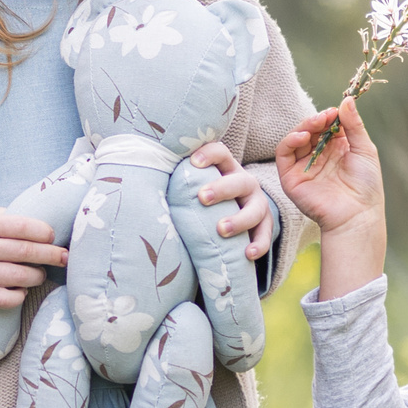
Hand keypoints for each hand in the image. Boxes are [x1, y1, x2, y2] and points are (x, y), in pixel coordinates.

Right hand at [0, 207, 67, 308]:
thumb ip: (6, 215)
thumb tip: (42, 219)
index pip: (22, 226)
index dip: (44, 232)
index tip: (52, 237)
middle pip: (26, 252)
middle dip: (52, 255)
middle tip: (64, 258)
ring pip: (19, 277)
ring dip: (37, 276)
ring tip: (39, 274)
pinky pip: (6, 299)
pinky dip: (20, 295)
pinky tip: (21, 290)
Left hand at [186, 140, 277, 260]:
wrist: (235, 210)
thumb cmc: (205, 197)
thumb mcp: (194, 185)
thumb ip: (178, 183)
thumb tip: (142, 188)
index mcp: (225, 168)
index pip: (221, 153)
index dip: (209, 154)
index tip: (193, 162)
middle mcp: (244, 182)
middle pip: (238, 181)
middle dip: (221, 189)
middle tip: (202, 197)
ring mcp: (257, 202)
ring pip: (255, 208)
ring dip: (239, 219)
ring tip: (221, 230)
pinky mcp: (265, 223)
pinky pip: (265, 234)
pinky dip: (259, 244)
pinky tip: (248, 254)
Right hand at [276, 100, 388, 300]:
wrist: (357, 215)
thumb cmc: (366, 186)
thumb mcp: (365, 149)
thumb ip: (354, 125)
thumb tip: (346, 99)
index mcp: (336, 149)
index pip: (326, 125)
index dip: (329, 116)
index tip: (335, 111)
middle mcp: (318, 156)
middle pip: (309, 130)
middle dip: (316, 120)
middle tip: (326, 116)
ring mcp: (303, 166)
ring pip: (295, 138)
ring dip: (303, 127)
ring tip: (316, 124)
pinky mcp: (291, 178)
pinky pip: (284, 154)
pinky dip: (290, 141)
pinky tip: (303, 136)